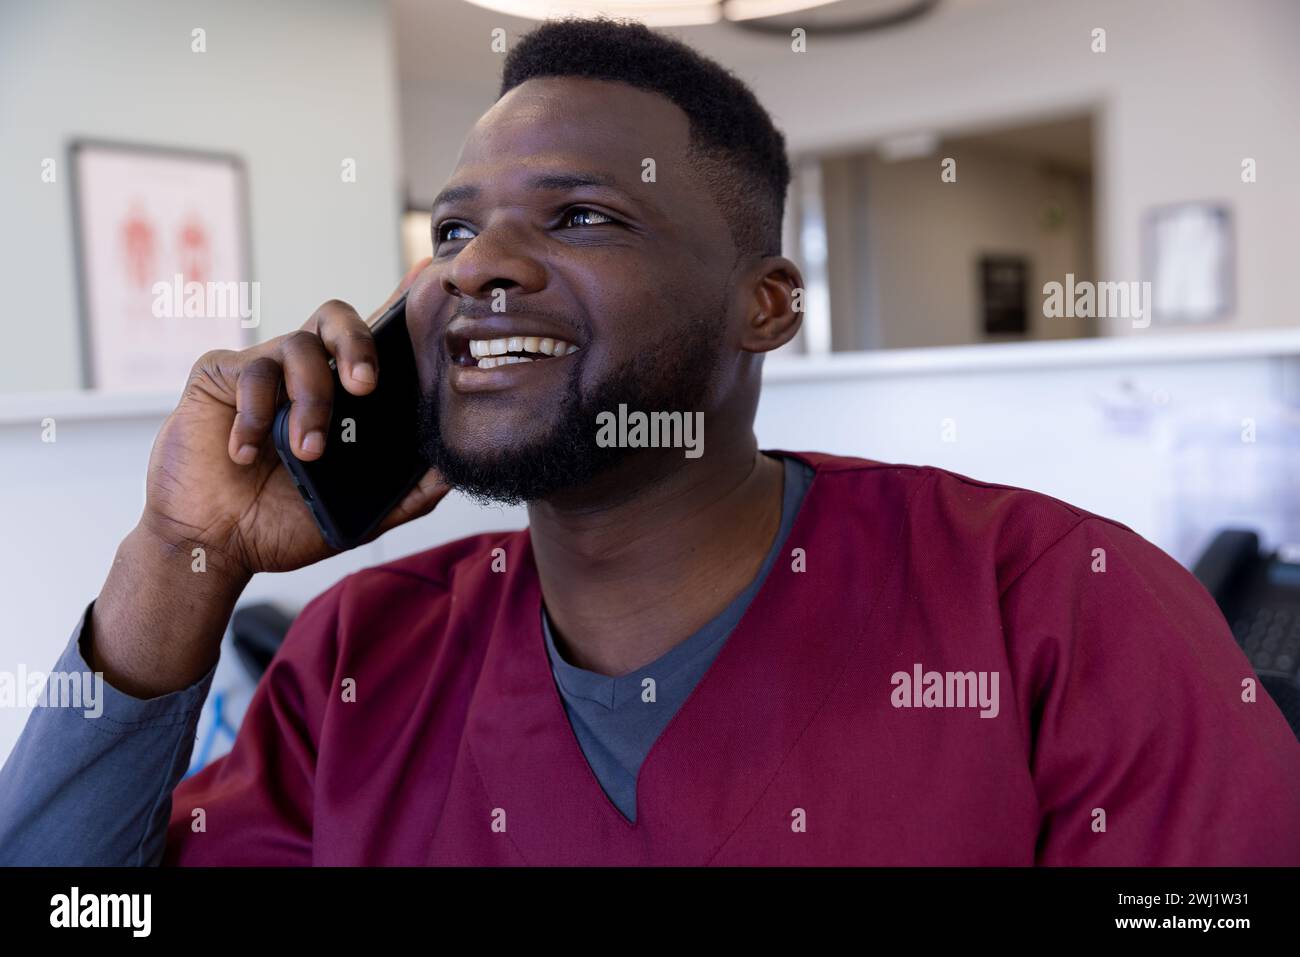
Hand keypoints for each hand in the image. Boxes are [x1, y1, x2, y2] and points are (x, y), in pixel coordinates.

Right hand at [137, 258, 448, 580]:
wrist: (213, 544)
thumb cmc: (282, 524)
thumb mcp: (357, 516)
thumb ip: (406, 496)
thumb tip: (453, 472)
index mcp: (343, 396)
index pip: (376, 341)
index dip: (400, 304)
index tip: (427, 277)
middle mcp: (306, 372)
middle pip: (337, 318)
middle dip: (357, 344)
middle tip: (365, 386)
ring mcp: (264, 369)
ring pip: (299, 346)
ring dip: (310, 400)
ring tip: (306, 451)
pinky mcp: (220, 374)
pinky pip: (250, 372)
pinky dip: (255, 416)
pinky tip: (247, 453)